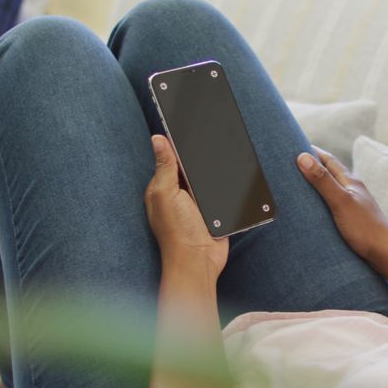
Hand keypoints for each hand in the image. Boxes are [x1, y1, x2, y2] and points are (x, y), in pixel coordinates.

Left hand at [145, 135, 228, 276]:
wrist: (199, 260)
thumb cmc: (177, 232)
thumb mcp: (166, 193)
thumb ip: (164, 166)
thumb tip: (157, 139)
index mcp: (161, 186)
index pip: (170, 158)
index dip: (179, 144)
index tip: (191, 127)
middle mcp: (177, 194)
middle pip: (190, 167)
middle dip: (199, 158)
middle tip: (213, 140)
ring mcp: (195, 203)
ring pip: (206, 178)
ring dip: (213, 173)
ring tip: (224, 156)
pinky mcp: (212, 211)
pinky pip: (219, 192)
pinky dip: (224, 187)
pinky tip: (230, 178)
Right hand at [296, 145, 387, 261]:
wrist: (387, 253)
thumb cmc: (365, 227)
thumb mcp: (341, 201)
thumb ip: (323, 181)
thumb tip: (302, 157)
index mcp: (350, 181)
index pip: (328, 160)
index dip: (312, 152)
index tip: (294, 146)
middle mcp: (352, 191)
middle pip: (329, 174)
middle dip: (312, 168)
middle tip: (291, 166)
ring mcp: (353, 205)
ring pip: (331, 191)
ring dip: (316, 187)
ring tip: (297, 188)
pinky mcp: (352, 221)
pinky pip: (332, 206)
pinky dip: (321, 204)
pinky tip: (314, 212)